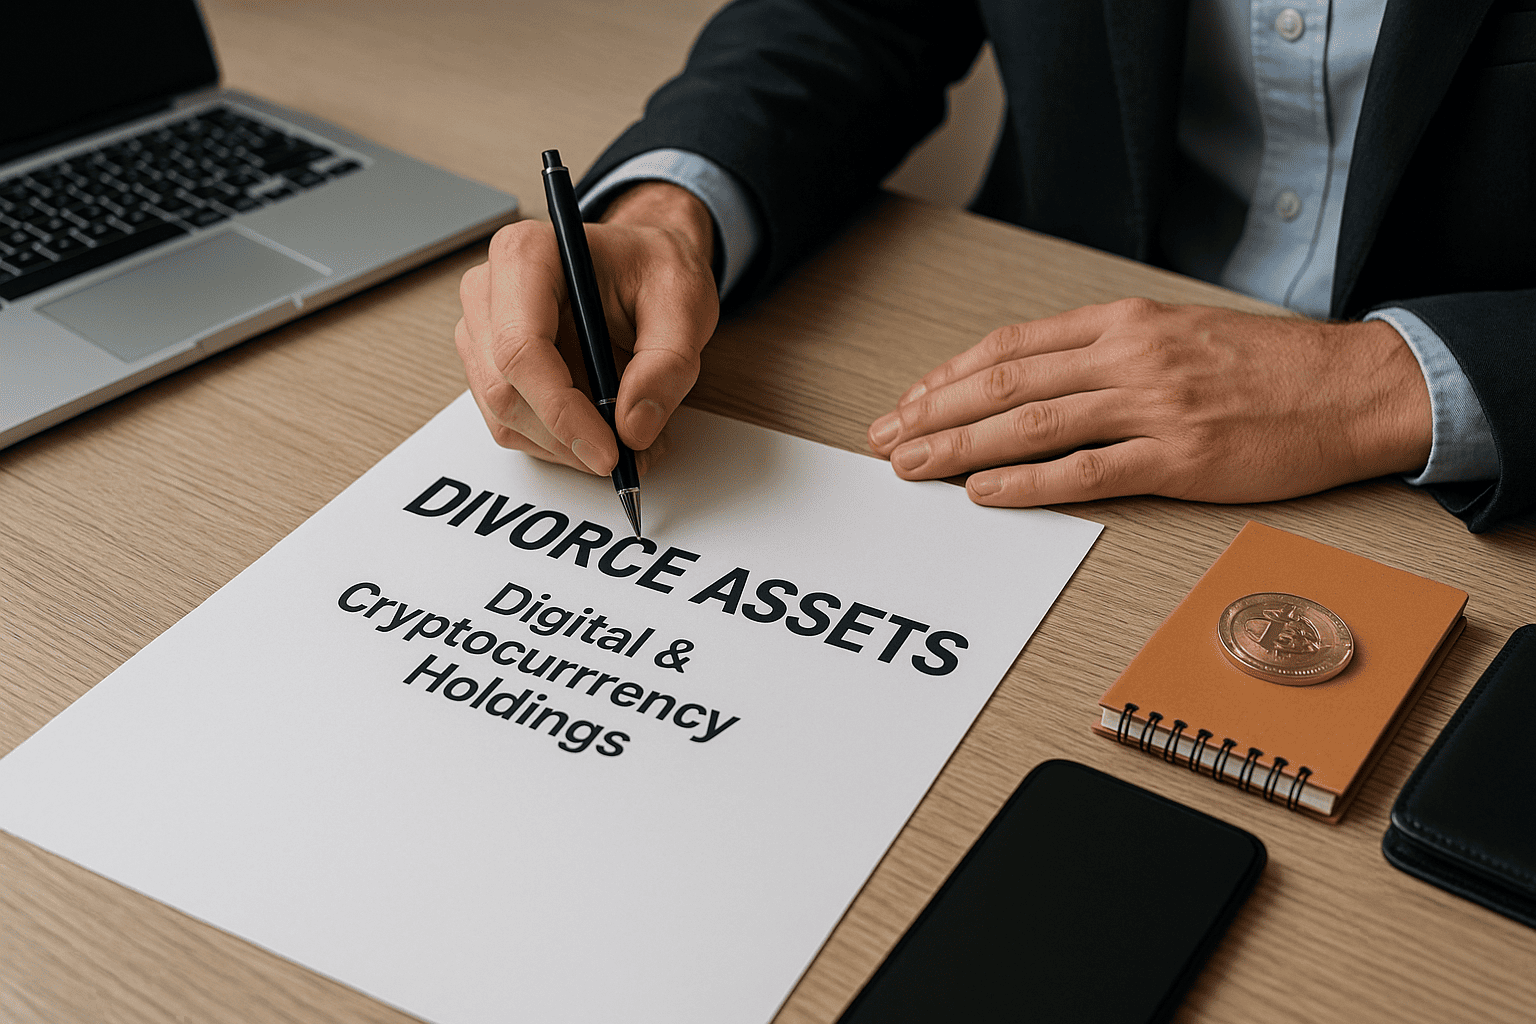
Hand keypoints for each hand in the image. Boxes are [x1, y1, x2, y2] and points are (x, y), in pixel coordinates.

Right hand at [455, 181, 718, 474]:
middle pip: (506, 390)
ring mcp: (481, 331)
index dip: (561, 411)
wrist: (642, 265)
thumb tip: (635, 426)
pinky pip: (512, 424)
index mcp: (526, 255)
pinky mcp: (490, 366)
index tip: (609, 451)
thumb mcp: (684, 302)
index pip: (521, 348)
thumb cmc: (654, 269)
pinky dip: (559, 442)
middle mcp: (489, 290)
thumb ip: (667, 363)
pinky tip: (602, 429)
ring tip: (630, 438)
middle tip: (632, 455)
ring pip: (505, 417)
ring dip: (567, 445)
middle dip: (568, 437)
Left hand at [867, 299, 1432, 505]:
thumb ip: (1107, 352)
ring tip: (913, 466)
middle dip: (934, 413)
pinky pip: (1088, 471)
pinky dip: (1028, 482)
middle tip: (886, 439)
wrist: (1353, 386)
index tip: (910, 401)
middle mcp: (1130, 357)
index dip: (949, 376)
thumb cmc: (1266, 366)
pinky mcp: (1180, 457)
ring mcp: (1154, 406)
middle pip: (1006, 383)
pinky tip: (984, 492)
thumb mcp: (1176, 334)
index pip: (1011, 347)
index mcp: (1124, 324)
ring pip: (1033, 424)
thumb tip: (1034, 379)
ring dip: (961, 447)